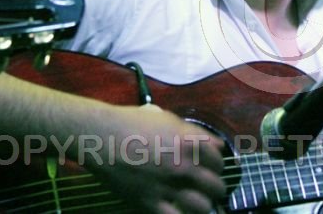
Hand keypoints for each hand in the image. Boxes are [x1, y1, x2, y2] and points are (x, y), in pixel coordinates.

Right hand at [84, 105, 225, 213]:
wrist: (102, 137)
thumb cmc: (133, 122)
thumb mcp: (168, 118)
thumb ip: (194, 132)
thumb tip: (215, 143)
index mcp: (191, 142)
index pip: (220, 159)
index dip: (218, 163)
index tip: (213, 166)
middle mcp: (184, 165)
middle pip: (216, 185)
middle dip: (216, 187)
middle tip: (210, 187)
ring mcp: (168, 186)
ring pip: (203, 206)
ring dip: (204, 205)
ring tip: (200, 202)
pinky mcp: (150, 202)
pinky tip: (181, 210)